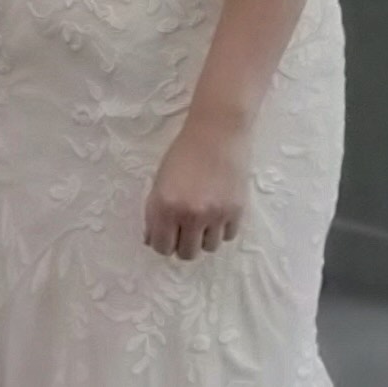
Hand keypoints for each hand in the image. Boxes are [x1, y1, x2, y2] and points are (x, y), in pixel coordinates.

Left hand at [145, 119, 248, 259]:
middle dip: (183, 244)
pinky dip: (221, 229)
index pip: (161, 247)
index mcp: (164, 206)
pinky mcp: (236, 212)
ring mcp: (215, 216)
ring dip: (203, 237)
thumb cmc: (183, 153)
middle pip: (187, 253)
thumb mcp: (160, 180)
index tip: (166, 236)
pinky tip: (217, 211)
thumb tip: (151, 239)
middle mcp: (189, 215)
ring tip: (203, 218)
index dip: (162, 243)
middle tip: (184, 229)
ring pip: (209, 248)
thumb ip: (155, 212)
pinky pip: (227, 237)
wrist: (217, 134)